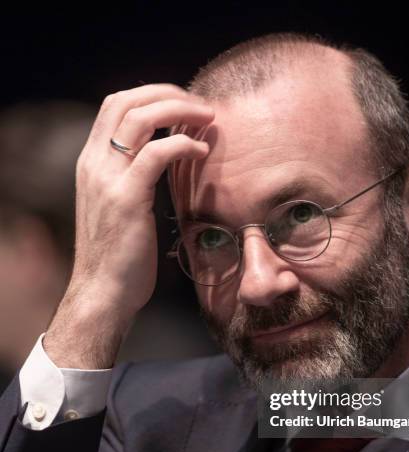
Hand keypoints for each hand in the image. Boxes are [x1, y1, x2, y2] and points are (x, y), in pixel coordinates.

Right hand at [44, 84, 213, 367]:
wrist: (102, 292)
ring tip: (208, 118)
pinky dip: (183, 144)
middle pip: (126, 101)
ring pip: (140, 118)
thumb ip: (132, 178)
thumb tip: (161, 159)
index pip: (115, 105)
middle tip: (201, 106)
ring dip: (179, 110)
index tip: (183, 105)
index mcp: (91, 162)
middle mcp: (94, 163)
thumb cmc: (119, 256)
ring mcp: (107, 179)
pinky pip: (157, 154)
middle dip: (168, 94)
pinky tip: (202, 151)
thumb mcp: (120, 207)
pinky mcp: (126, 198)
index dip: (151, 95)